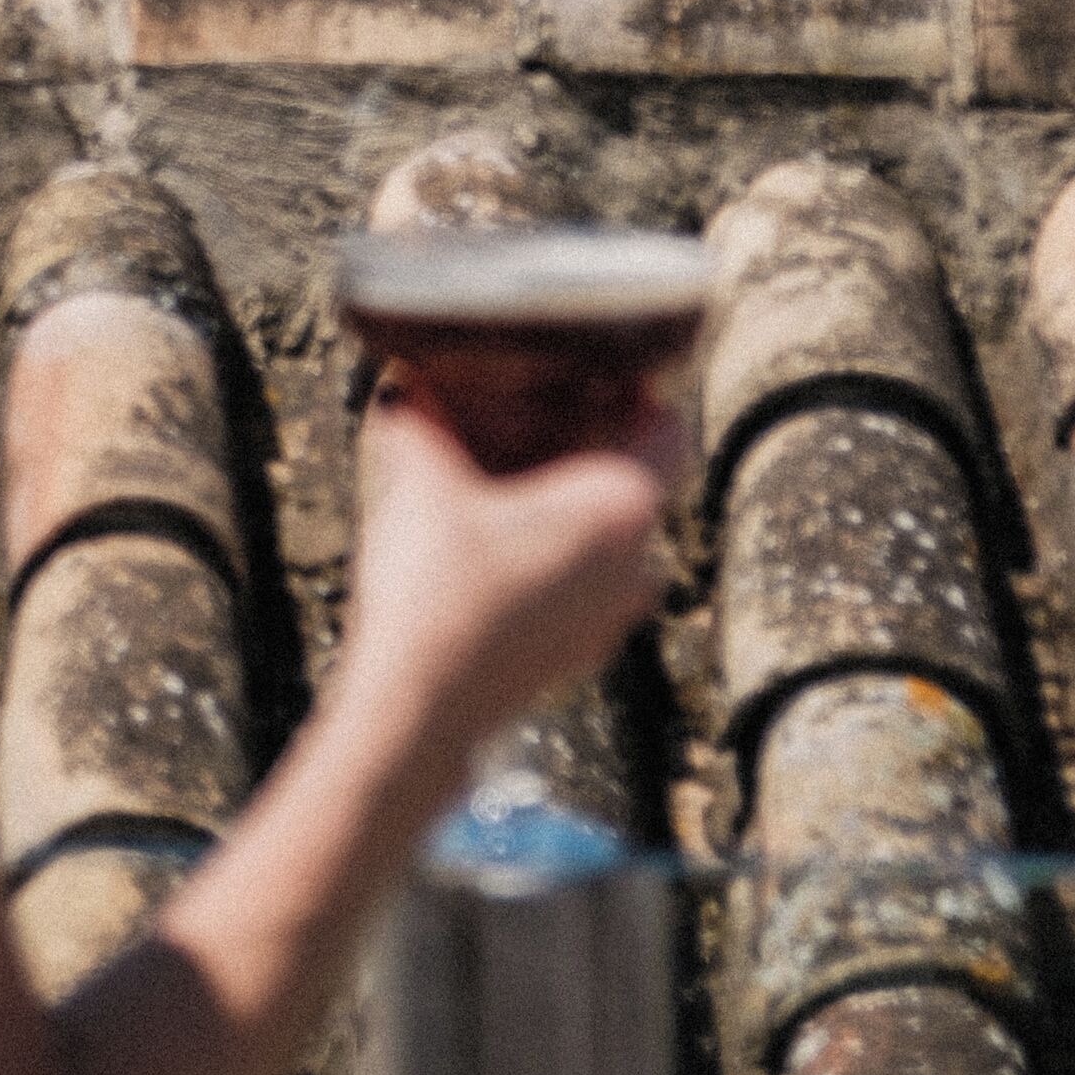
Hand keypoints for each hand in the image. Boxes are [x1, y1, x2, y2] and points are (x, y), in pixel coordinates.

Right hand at [342, 396, 676, 748]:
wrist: (415, 709)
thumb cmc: (434, 585)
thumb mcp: (420, 473)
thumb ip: (420, 409)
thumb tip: (406, 365)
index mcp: (623, 509)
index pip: (668, 428)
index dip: (634, 387)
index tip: (584, 365)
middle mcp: (638, 566)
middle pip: (636, 482)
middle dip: (590, 443)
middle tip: (531, 409)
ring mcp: (610, 621)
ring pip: (612, 540)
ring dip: (571, 506)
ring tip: (506, 476)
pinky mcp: (576, 656)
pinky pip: (585, 584)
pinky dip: (555, 555)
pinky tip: (492, 543)